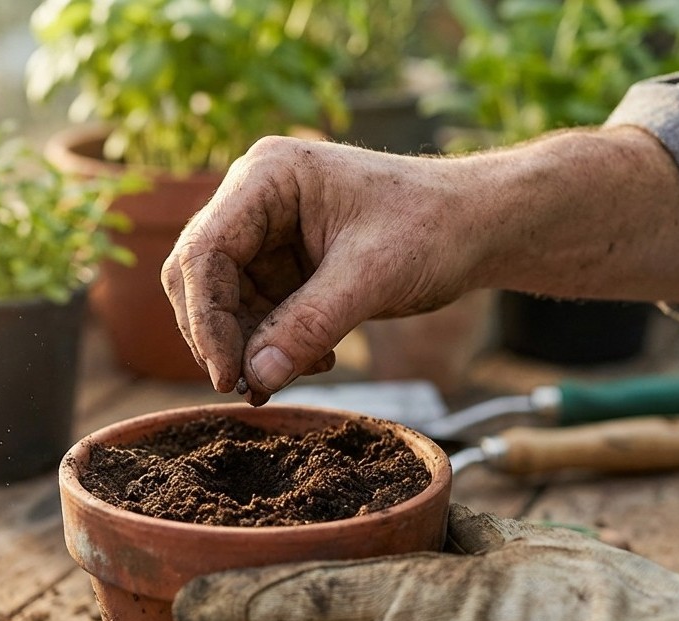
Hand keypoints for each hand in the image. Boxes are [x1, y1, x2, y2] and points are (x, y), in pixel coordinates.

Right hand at [162, 137, 484, 403]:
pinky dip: (273, 345)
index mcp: (267, 176)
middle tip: (249, 386)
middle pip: (200, 276)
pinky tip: (315, 361)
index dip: (206, 318)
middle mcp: (254, 198)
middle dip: (221, 336)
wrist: (478, 226)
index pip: (205, 251)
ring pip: (223, 302)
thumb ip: (309, 326)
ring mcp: (267, 231)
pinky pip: (255, 312)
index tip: (227, 375)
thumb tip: (253, 378)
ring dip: (250, 347)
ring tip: (297, 374)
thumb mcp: (372, 278)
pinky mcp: (283, 262)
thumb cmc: (434, 228)